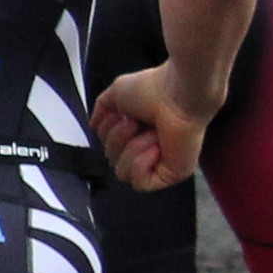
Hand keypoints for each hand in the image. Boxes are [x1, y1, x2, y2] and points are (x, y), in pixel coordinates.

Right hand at [94, 63, 221, 190]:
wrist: (179, 95)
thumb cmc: (152, 90)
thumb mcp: (115, 93)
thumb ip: (101, 109)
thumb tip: (93, 126)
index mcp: (136, 131)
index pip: (107, 147)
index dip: (107, 133)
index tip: (119, 116)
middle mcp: (146, 148)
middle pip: (112, 161)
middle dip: (118, 141)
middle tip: (134, 124)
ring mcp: (159, 164)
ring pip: (123, 174)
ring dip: (131, 151)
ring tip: (149, 134)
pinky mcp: (170, 175)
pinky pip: (141, 183)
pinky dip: (141, 165)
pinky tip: (154, 148)